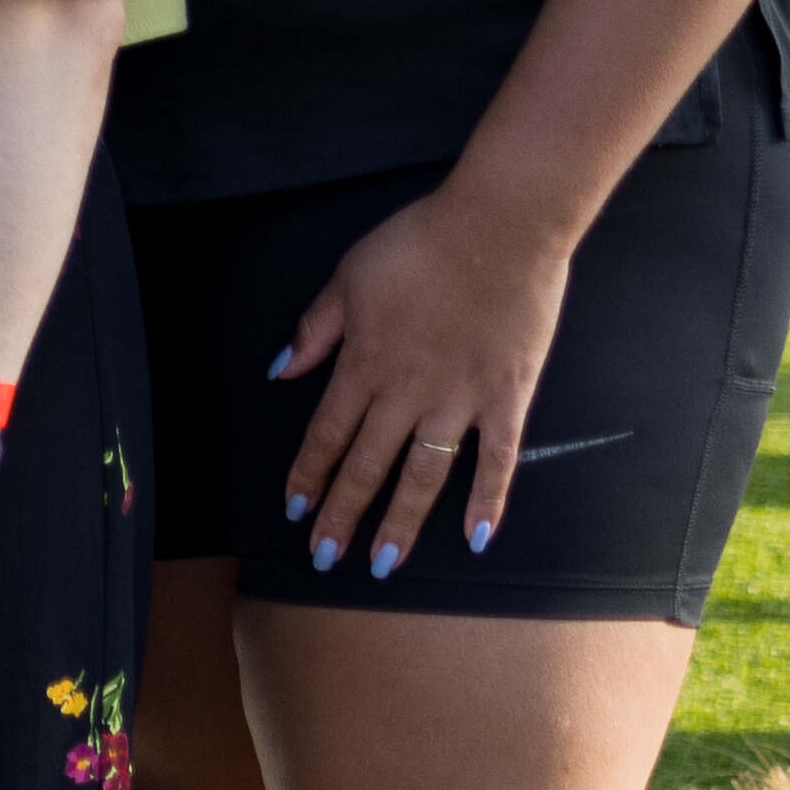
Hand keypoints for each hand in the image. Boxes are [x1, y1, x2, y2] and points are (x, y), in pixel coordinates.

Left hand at [265, 181, 582, 576]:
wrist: (499, 225)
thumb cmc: (419, 242)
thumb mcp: (348, 276)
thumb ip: (316, 330)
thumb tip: (280, 370)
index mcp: (364, 364)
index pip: (326, 434)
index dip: (309, 475)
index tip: (295, 512)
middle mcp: (407, 392)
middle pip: (368, 466)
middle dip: (342, 515)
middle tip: (325, 558)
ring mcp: (460, 399)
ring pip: (424, 475)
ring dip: (401, 523)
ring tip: (383, 563)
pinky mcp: (509, 396)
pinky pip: (498, 459)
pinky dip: (488, 500)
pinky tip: (477, 538)